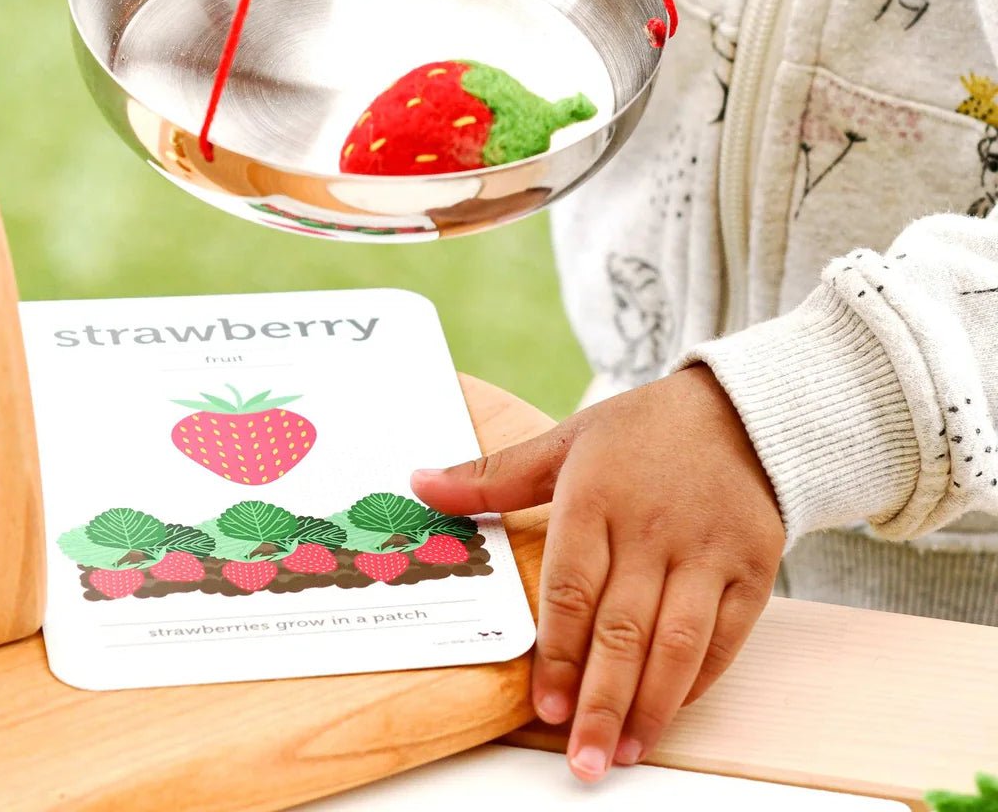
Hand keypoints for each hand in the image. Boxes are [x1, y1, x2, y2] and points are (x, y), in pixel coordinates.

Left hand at [412, 365, 784, 780]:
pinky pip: (724, 636)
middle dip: (599, 700)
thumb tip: (419, 484)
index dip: (558, 652)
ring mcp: (706, 550)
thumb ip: (492, 476)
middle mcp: (652, 528)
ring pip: (676, 642)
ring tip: (621, 751)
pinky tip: (668, 712)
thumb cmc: (641, 430)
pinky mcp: (751, 568)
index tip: (545, 705)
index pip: (572, 586)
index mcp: (597, 496)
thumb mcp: (564, 441)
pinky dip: (697, 681)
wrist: (739, 411)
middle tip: (581, 758)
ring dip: (649, 705)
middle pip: (623, 627)